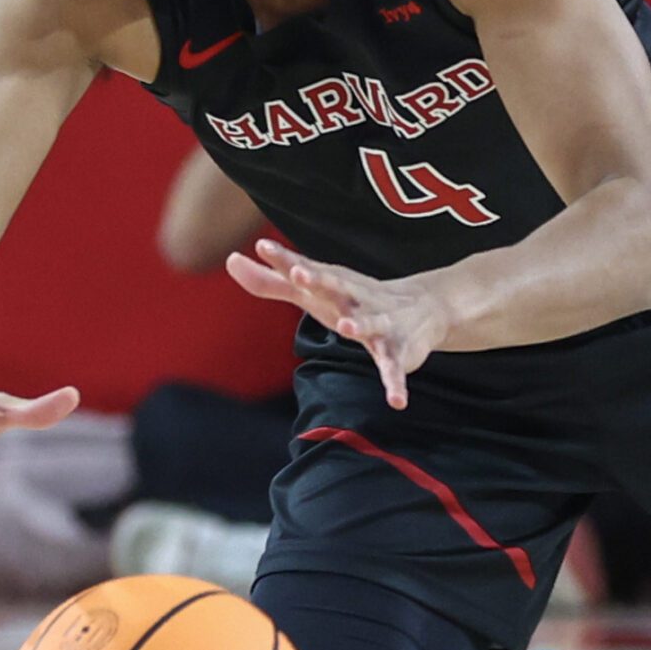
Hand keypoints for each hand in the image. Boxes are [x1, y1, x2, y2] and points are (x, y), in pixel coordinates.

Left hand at [227, 237, 450, 409]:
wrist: (421, 307)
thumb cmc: (350, 298)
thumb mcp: (311, 291)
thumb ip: (270, 282)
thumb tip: (230, 259)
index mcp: (332, 285)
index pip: (304, 270)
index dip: (284, 261)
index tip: (263, 247)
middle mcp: (354, 299)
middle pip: (335, 287)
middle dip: (318, 281)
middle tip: (298, 274)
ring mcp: (378, 324)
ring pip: (368, 323)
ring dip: (359, 324)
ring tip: (346, 327)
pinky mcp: (396, 351)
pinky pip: (395, 369)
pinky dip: (396, 384)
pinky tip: (397, 402)